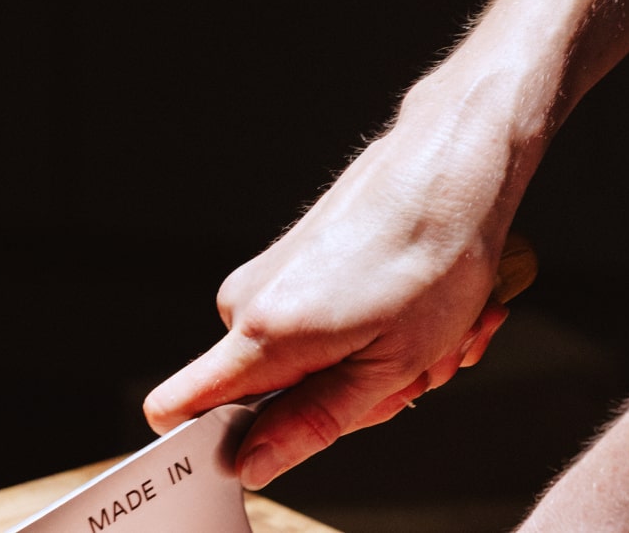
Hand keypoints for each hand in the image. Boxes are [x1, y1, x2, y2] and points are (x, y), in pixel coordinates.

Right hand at [144, 120, 522, 489]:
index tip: (267, 449)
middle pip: (267, 399)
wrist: (449, 166)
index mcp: (264, 335)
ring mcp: (267, 280)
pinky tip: (418, 310)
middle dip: (344, 400)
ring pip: (305, 365)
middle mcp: (248, 303)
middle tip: (408, 369)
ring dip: (373, 363)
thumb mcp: (389, 366)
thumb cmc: (434, 254)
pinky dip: (372, 331)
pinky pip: (317, 329)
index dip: (212, 443)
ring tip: (426, 332)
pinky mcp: (290, 265)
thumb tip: (252, 463)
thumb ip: (312, 422)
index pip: (179, 406)